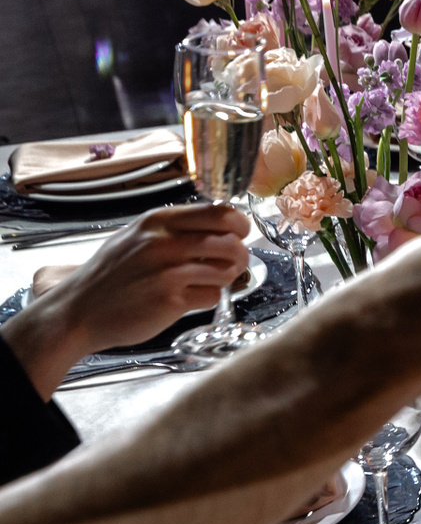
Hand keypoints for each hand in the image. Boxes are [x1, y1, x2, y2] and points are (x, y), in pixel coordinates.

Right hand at [2, 204, 252, 391]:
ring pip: (227, 268)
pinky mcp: (170, 299)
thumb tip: (219, 226)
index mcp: (158, 221)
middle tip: (235, 262)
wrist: (77, 312)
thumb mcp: (136, 237)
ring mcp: (168, 271)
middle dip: (241, 253)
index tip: (241, 234)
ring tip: (210, 281)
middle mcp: (164, 242)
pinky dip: (209, 298)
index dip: (239, 225)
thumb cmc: (109, 277)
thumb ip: (174, 229)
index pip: (220, 212)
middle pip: (231, 240)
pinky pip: (213, 295)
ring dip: (227, 277)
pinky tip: (190, 298)